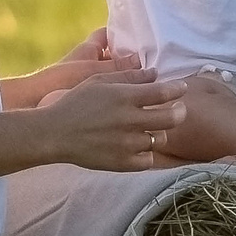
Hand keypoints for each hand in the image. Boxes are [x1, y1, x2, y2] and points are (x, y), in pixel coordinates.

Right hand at [35, 67, 186, 168]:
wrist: (54, 134)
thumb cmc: (76, 103)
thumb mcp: (99, 81)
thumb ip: (129, 76)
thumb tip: (155, 73)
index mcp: (125, 97)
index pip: (165, 93)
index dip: (178, 89)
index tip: (181, 88)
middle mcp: (130, 121)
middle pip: (173, 118)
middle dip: (180, 111)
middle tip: (178, 109)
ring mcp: (127, 144)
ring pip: (161, 139)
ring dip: (159, 132)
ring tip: (150, 128)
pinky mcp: (122, 163)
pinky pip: (148, 159)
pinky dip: (147, 152)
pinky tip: (139, 145)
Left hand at [40, 30, 143, 96]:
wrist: (34, 102)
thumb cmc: (62, 80)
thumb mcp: (95, 71)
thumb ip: (120, 68)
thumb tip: (143, 63)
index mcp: (89, 48)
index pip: (108, 33)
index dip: (123, 32)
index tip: (142, 36)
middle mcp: (88, 61)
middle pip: (114, 55)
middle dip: (131, 59)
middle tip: (154, 63)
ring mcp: (87, 79)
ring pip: (112, 75)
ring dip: (127, 80)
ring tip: (150, 84)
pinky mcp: (88, 98)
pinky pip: (108, 92)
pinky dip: (119, 95)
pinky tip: (134, 101)